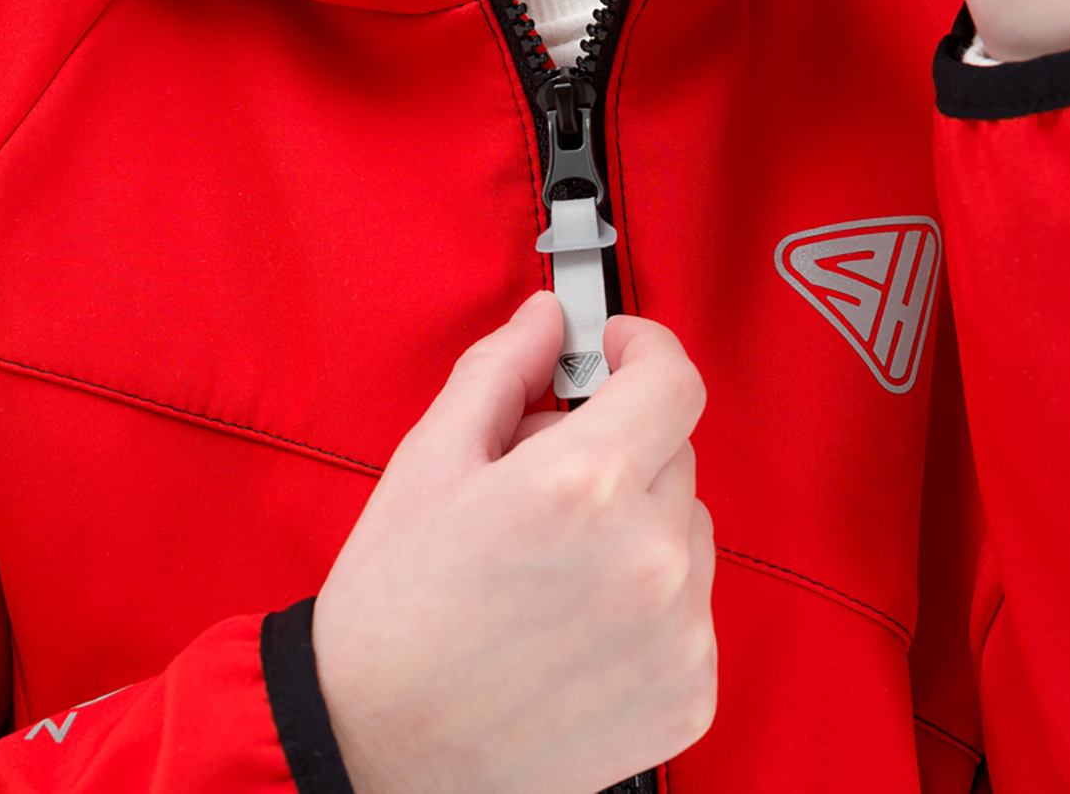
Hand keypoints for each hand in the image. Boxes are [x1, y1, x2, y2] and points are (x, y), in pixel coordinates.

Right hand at [313, 291, 715, 793]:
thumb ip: (503, 369)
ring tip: (553, 563)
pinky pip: (694, 603)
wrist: (375, 756)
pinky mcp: (689, 691)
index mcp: (582, 485)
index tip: (615, 351)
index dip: (644, 348)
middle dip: (619, 444)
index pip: (673, 378)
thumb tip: (550, 319)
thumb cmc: (391, 613)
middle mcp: (646, 557)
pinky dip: (651, 597)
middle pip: (675, 450)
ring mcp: (676, 632)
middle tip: (542, 480)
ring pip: (688, 525)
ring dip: (639, 521)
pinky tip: (577, 620)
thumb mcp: (429, 461)